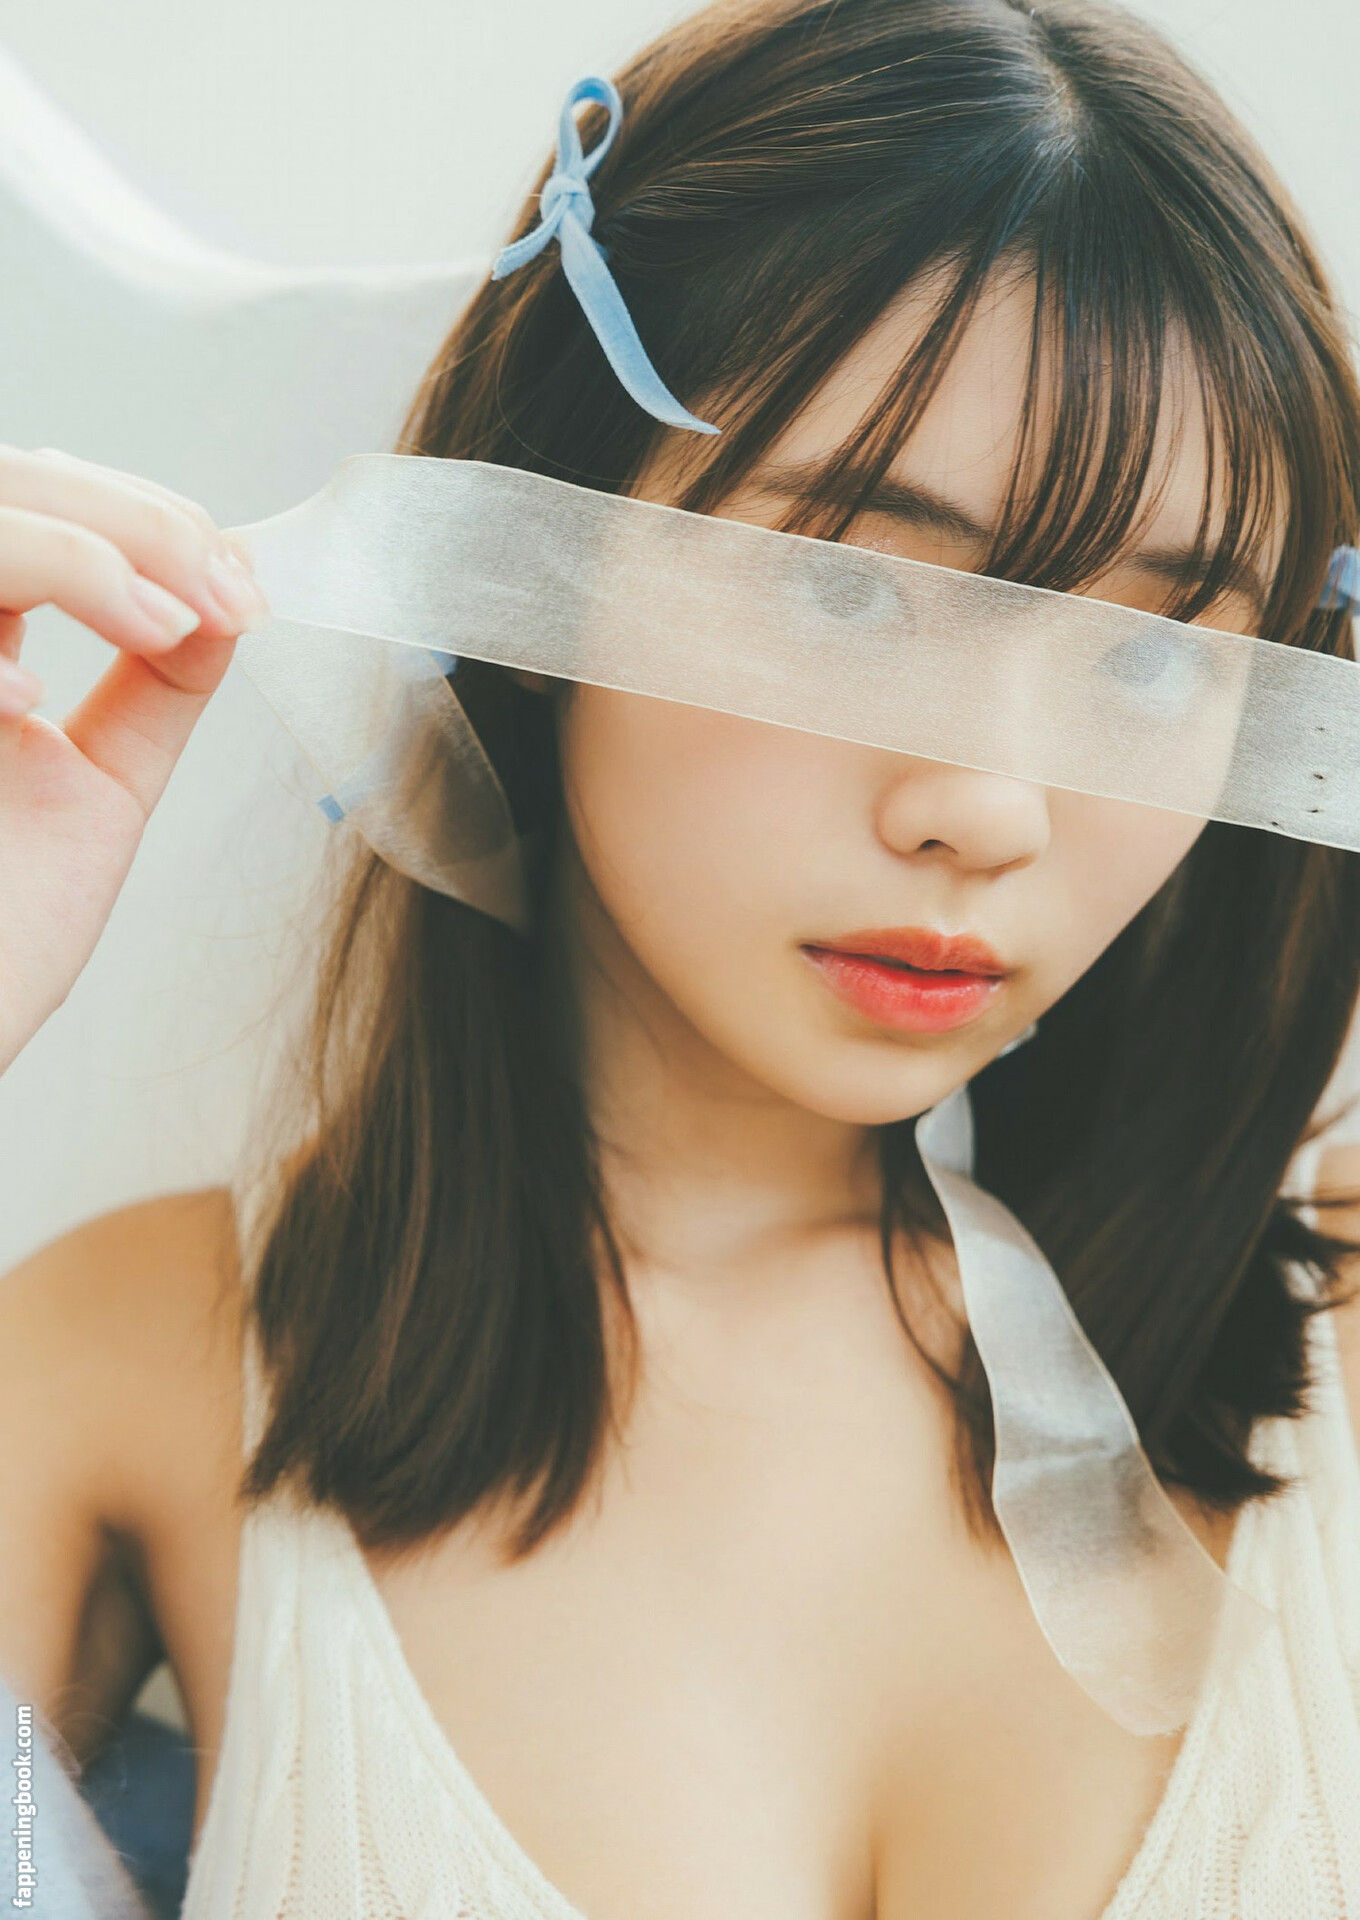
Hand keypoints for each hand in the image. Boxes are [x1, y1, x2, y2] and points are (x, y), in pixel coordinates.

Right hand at [0, 446, 268, 1075]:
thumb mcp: (99, 788)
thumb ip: (153, 689)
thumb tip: (228, 597)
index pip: (43, 501)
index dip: (146, 517)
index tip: (241, 587)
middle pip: (8, 484)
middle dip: (132, 521)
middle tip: (225, 596)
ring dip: (74, 551)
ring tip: (164, 627)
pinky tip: (25, 698)